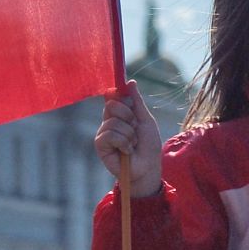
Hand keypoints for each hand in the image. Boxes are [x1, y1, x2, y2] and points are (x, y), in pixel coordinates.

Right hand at [94, 80, 162, 197]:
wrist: (147, 167)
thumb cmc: (148, 145)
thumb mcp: (145, 120)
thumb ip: (137, 102)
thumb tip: (130, 82)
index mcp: (119, 114)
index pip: (113, 96)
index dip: (122, 98)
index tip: (131, 106)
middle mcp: (109, 121)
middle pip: (111, 105)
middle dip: (128, 117)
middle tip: (135, 129)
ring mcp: (103, 133)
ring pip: (112, 122)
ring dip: (129, 134)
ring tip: (133, 144)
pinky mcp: (100, 145)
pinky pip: (109, 135)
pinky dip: (123, 143)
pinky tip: (127, 151)